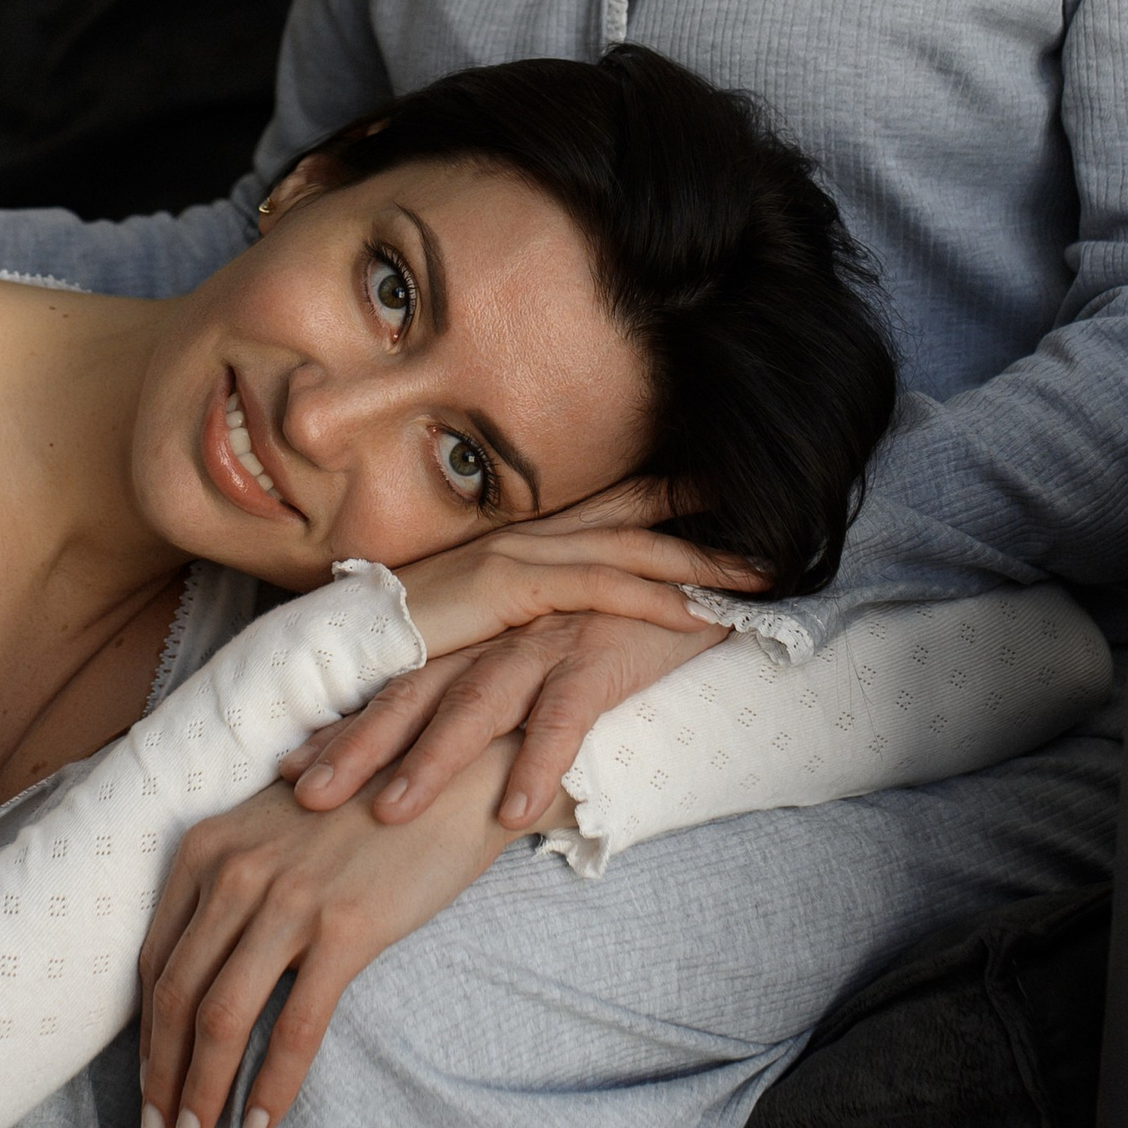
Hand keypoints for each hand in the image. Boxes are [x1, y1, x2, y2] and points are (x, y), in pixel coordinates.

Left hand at [137, 746, 524, 1127]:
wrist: (454, 774)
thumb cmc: (367, 806)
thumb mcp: (277, 828)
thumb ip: (232, 881)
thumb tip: (199, 966)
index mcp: (209, 848)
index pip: (156, 960)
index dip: (145, 1035)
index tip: (148, 1085)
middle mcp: (236, 870)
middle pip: (177, 996)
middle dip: (161, 1077)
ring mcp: (288, 900)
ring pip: (221, 1019)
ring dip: (201, 1091)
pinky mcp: (346, 928)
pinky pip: (294, 1026)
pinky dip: (271, 1085)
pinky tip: (262, 1122)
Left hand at [287, 608, 714, 832]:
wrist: (692, 579)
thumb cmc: (605, 629)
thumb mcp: (533, 657)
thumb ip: (480, 695)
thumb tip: (421, 758)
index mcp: (475, 639)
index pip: (394, 684)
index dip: (343, 725)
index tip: (287, 771)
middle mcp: (496, 635)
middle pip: (414, 693)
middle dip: (358, 745)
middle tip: (308, 796)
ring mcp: (545, 641)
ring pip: (476, 703)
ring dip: (431, 759)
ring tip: (392, 812)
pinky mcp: (599, 654)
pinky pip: (563, 714)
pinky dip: (537, 762)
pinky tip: (513, 812)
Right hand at [395, 483, 757, 663]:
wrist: (352, 637)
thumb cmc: (412, 631)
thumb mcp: (482, 607)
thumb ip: (527, 600)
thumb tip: (567, 613)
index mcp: (529, 533)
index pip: (617, 503)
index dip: (677, 494)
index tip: (733, 491)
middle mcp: (532, 533)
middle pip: (638, 517)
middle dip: (708, 522)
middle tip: (776, 529)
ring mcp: (522, 554)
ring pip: (631, 550)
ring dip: (699, 564)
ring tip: (758, 577)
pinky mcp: (511, 588)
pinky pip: (598, 590)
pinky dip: (652, 599)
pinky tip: (695, 612)